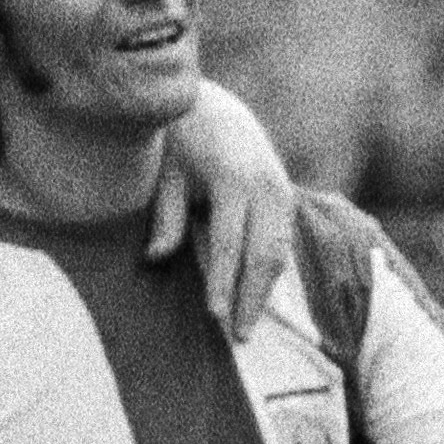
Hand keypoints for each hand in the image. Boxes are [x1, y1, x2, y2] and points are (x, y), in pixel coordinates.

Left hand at [148, 81, 297, 336]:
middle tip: (240, 336)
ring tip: (250, 325)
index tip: (215, 317)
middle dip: (251, 298)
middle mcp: (265, 186)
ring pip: (279, 252)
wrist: (215, 106)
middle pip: (263, 255)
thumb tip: (156, 258)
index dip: (224, 283)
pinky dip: (272, 272)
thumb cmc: (180, 141)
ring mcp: (281, 190)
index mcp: (233, 179)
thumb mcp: (166, 173)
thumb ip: (167, 215)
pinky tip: (259, 297)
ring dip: (265, 291)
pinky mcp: (286, 195)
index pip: (229, 244)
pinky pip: (283, 241)